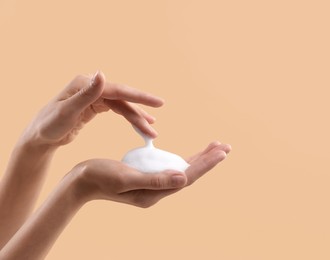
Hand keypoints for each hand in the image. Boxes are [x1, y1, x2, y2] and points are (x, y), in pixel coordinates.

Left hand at [22, 71, 163, 148]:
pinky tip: (140, 123)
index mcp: (86, 84)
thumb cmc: (49, 125)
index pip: (118, 90)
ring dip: (137, 118)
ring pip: (122, 106)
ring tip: (152, 130)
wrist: (39, 137)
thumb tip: (102, 73)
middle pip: (123, 98)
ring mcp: (94, 96)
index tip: (158, 102)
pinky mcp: (95, 106)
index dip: (139, 96)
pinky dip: (129, 117)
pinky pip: (117, 110)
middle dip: (141, 110)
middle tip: (158, 118)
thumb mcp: (66, 111)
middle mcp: (92, 87)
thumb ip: (86, 93)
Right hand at [70, 141, 231, 206]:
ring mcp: (152, 185)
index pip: (187, 176)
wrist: (79, 182)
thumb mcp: (125, 177)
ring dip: (198, 158)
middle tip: (226, 146)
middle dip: (208, 160)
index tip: (222, 151)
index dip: (205, 164)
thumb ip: (154, 179)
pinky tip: (188, 154)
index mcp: (154, 192)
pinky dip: (181, 158)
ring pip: (181, 169)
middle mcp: (157, 191)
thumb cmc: (98, 177)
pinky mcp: (147, 177)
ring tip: (214, 147)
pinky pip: (169, 167)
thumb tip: (184, 177)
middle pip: (188, 173)